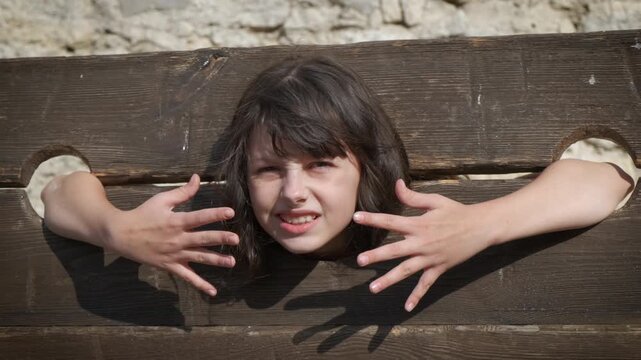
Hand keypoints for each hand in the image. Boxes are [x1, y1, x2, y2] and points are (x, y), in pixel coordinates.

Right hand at [107, 174, 238, 296]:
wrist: (120, 235)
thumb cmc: (142, 214)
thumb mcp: (161, 200)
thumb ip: (183, 192)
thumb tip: (198, 177)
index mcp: (176, 221)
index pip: (199, 217)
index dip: (215, 214)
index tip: (230, 212)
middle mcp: (177, 239)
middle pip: (202, 239)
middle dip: (220, 239)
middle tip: (236, 239)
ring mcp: (174, 255)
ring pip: (198, 258)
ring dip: (216, 261)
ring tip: (232, 262)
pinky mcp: (170, 266)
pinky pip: (187, 277)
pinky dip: (200, 285)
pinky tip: (213, 291)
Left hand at [353, 180, 493, 311]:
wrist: (481, 227)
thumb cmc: (456, 211)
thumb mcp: (435, 200)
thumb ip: (413, 196)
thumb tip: (396, 184)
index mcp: (419, 224)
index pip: (391, 221)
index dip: (373, 219)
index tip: (356, 218)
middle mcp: (422, 243)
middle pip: (395, 250)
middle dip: (376, 256)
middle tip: (360, 261)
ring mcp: (431, 258)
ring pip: (406, 271)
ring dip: (389, 280)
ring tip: (373, 289)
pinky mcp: (440, 268)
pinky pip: (426, 284)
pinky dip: (417, 296)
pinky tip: (407, 307)